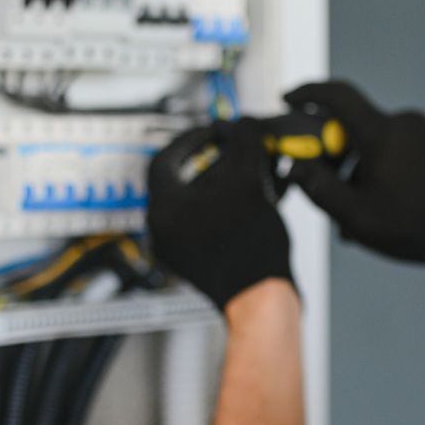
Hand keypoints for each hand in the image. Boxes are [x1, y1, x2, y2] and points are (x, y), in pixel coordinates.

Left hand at [147, 118, 293, 310]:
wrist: (261, 301)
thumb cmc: (249, 251)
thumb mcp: (248, 181)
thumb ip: (243, 142)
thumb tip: (242, 123)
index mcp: (163, 208)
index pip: (164, 159)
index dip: (191, 139)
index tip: (213, 131)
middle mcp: (163, 229)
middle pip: (184, 180)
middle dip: (217, 161)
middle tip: (237, 151)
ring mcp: (178, 249)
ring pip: (199, 202)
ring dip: (227, 183)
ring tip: (255, 174)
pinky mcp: (198, 262)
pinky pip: (208, 222)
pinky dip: (230, 206)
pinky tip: (259, 199)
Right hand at [282, 80, 424, 280]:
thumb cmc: (415, 229)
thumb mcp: (357, 217)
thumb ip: (320, 188)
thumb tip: (292, 165)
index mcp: (383, 133)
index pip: (338, 95)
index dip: (307, 94)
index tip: (286, 99)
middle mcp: (403, 121)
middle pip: (350, 126)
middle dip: (331, 155)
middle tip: (323, 186)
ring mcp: (420, 129)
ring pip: (370, 142)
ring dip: (355, 170)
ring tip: (355, 212)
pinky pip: (390, 147)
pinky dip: (375, 169)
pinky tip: (378, 204)